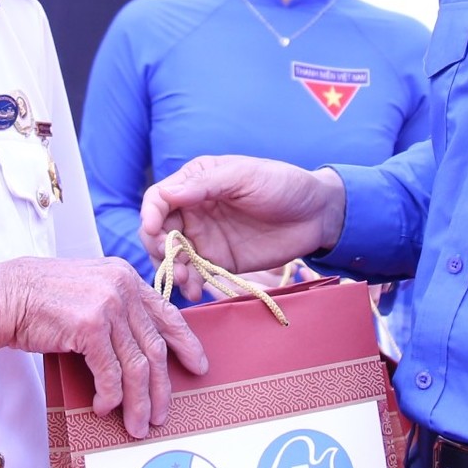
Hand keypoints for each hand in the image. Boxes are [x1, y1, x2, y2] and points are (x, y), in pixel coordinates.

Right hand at [0, 257, 206, 437]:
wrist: (5, 296)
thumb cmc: (42, 300)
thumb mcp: (89, 291)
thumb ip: (116, 309)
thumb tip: (139, 349)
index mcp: (125, 277)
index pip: (167, 314)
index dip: (186, 343)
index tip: (198, 366)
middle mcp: (122, 287)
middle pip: (155, 347)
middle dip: (162, 388)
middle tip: (161, 415)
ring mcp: (107, 304)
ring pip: (137, 365)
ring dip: (137, 402)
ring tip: (136, 424)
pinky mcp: (89, 325)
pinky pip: (110, 372)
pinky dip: (109, 396)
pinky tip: (103, 407)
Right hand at [142, 156, 344, 299]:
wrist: (317, 215)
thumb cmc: (282, 185)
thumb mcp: (244, 176)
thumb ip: (205, 185)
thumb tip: (165, 195)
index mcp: (196, 182)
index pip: (159, 198)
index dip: (150, 214)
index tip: (153, 231)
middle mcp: (194, 209)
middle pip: (159, 230)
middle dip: (158, 247)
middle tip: (171, 261)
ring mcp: (205, 237)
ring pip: (173, 256)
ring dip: (172, 269)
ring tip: (187, 281)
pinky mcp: (219, 261)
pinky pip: (195, 273)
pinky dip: (189, 284)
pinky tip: (195, 291)